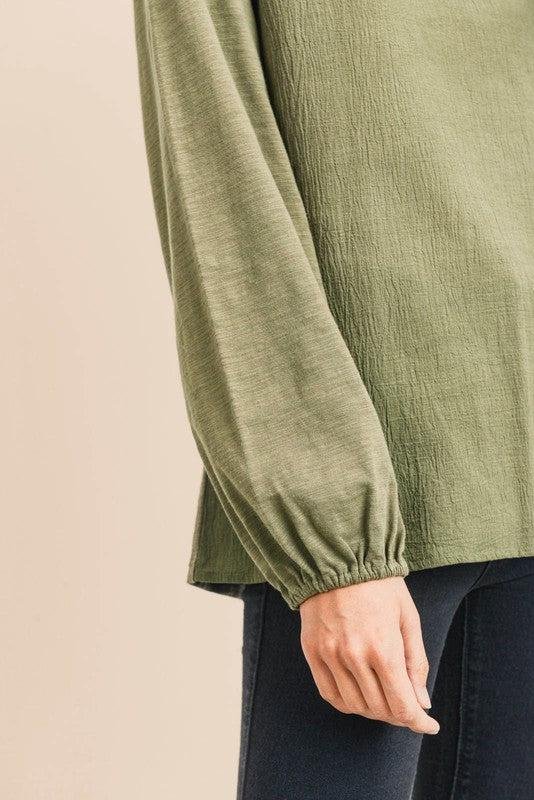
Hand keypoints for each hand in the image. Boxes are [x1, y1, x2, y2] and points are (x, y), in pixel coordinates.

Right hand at [299, 576, 439, 733]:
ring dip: (374, 710)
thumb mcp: (408, 618)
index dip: (418, 722)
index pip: (402, 705)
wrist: (339, 559)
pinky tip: (360, 696)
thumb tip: (422, 702)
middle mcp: (354, 656)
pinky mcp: (313, 652)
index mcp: (383, 648)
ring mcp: (330, 655)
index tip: (428, 725)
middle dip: (399, 715)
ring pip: (355, 705)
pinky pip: (329, 694)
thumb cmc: (380, 586)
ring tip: (385, 699)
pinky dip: (347, 703)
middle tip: (409, 707)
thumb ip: (416, 663)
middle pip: (379, 709)